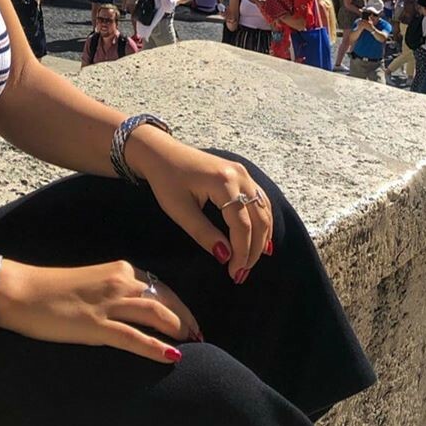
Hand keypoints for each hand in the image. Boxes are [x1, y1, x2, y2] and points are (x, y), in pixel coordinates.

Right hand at [0, 259, 201, 363]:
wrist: (21, 291)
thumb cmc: (51, 289)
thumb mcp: (90, 284)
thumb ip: (113, 292)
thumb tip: (132, 309)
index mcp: (119, 270)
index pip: (160, 286)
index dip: (179, 305)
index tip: (189, 321)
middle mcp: (119, 281)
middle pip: (165, 299)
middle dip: (185, 319)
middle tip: (198, 336)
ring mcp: (109, 303)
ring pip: (156, 313)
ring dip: (178, 329)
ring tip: (192, 345)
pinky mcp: (97, 325)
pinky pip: (135, 337)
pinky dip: (156, 347)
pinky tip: (172, 356)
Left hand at [126, 136, 273, 285]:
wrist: (161, 152)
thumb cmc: (166, 180)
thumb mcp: (179, 210)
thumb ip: (203, 233)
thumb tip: (225, 256)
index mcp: (223, 182)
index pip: (242, 225)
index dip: (241, 252)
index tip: (234, 273)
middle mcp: (240, 175)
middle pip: (259, 219)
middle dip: (253, 250)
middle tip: (242, 274)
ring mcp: (243, 172)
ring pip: (263, 210)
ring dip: (261, 238)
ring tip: (249, 262)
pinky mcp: (242, 173)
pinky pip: (260, 200)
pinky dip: (263, 221)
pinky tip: (261, 239)